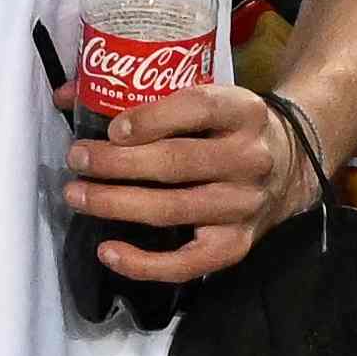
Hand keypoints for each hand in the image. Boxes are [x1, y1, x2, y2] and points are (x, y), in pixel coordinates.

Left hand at [63, 77, 312, 283]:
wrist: (290, 165)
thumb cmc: (228, 127)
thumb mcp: (207, 96)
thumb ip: (144, 92)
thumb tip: (66, 94)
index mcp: (244, 111)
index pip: (199, 108)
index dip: (153, 118)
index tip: (112, 128)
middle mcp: (250, 159)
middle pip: (178, 163)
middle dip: (119, 163)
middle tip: (77, 159)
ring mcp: (244, 206)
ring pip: (175, 210)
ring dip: (118, 204)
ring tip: (77, 195)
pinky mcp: (236, 245)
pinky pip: (188, 263)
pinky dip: (144, 263)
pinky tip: (107, 251)